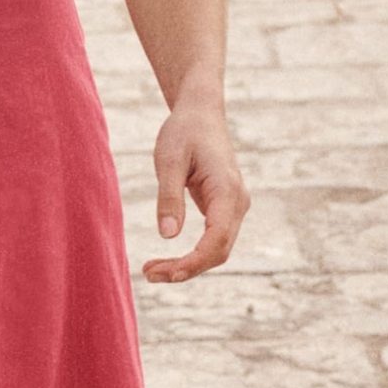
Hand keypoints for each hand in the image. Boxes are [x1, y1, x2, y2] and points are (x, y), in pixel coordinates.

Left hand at [144, 107, 247, 282]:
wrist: (200, 113)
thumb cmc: (183, 132)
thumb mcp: (169, 160)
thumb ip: (169, 197)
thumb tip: (168, 236)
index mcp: (228, 191)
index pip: (216, 240)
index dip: (193, 263)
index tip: (166, 273)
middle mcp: (238, 203)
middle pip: (218, 251)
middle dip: (186, 269)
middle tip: (149, 274)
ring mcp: (234, 207)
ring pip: (217, 250)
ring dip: (188, 266)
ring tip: (152, 270)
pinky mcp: (224, 209)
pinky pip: (212, 240)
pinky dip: (192, 255)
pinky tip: (167, 260)